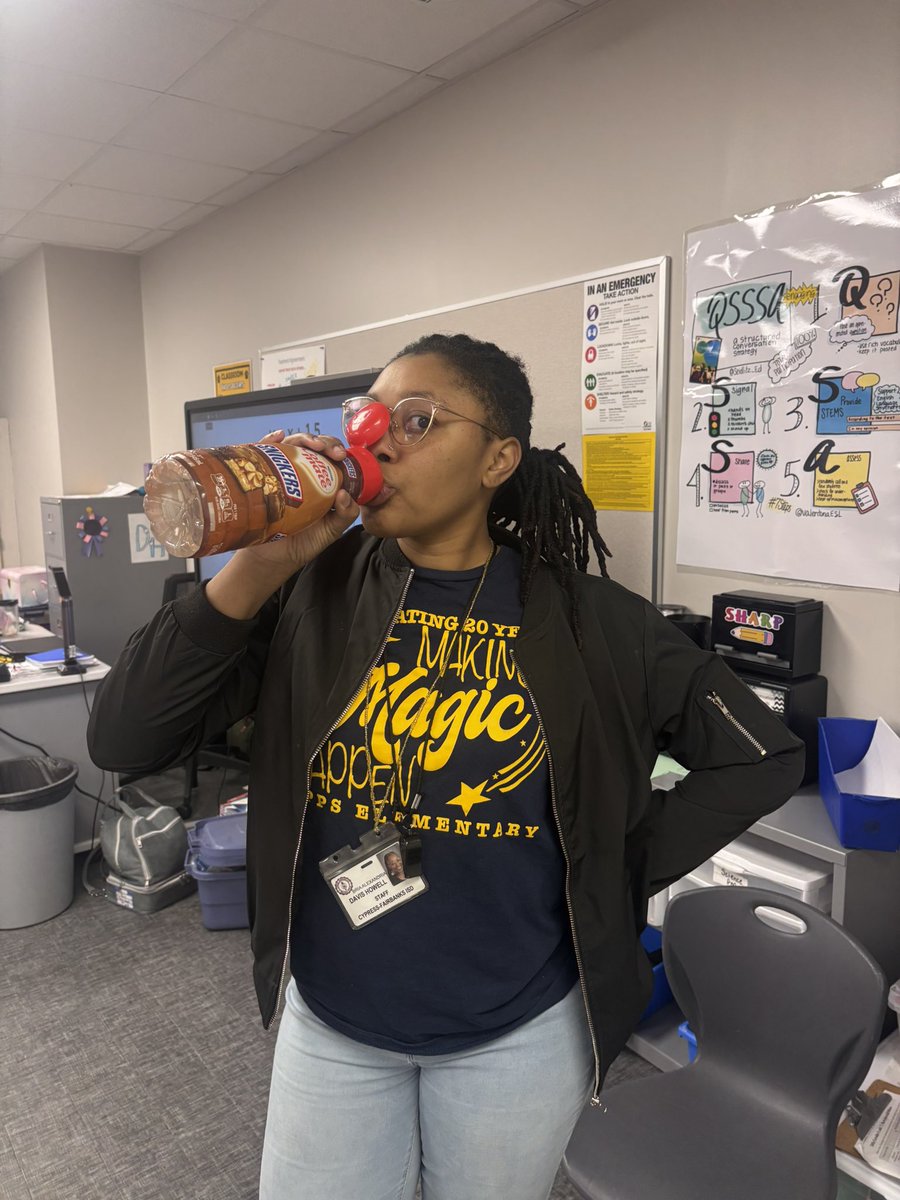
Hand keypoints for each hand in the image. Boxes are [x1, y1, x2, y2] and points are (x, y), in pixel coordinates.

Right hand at [206, 430, 358, 618]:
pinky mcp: (260, 476)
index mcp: (321, 484)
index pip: (332, 459)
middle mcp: (301, 475)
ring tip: (311, 445)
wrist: (269, 560)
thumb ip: (345, 515)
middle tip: (330, 452)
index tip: (342, 457)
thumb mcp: (330, 531)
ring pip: (291, 446)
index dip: (338, 453)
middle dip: (324, 443)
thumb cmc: (300, 545)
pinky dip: (270, 441)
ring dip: (303, 439)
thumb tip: (345, 493)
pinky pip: (262, 453)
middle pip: (313, 448)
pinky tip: (278, 437)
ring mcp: (280, 474)